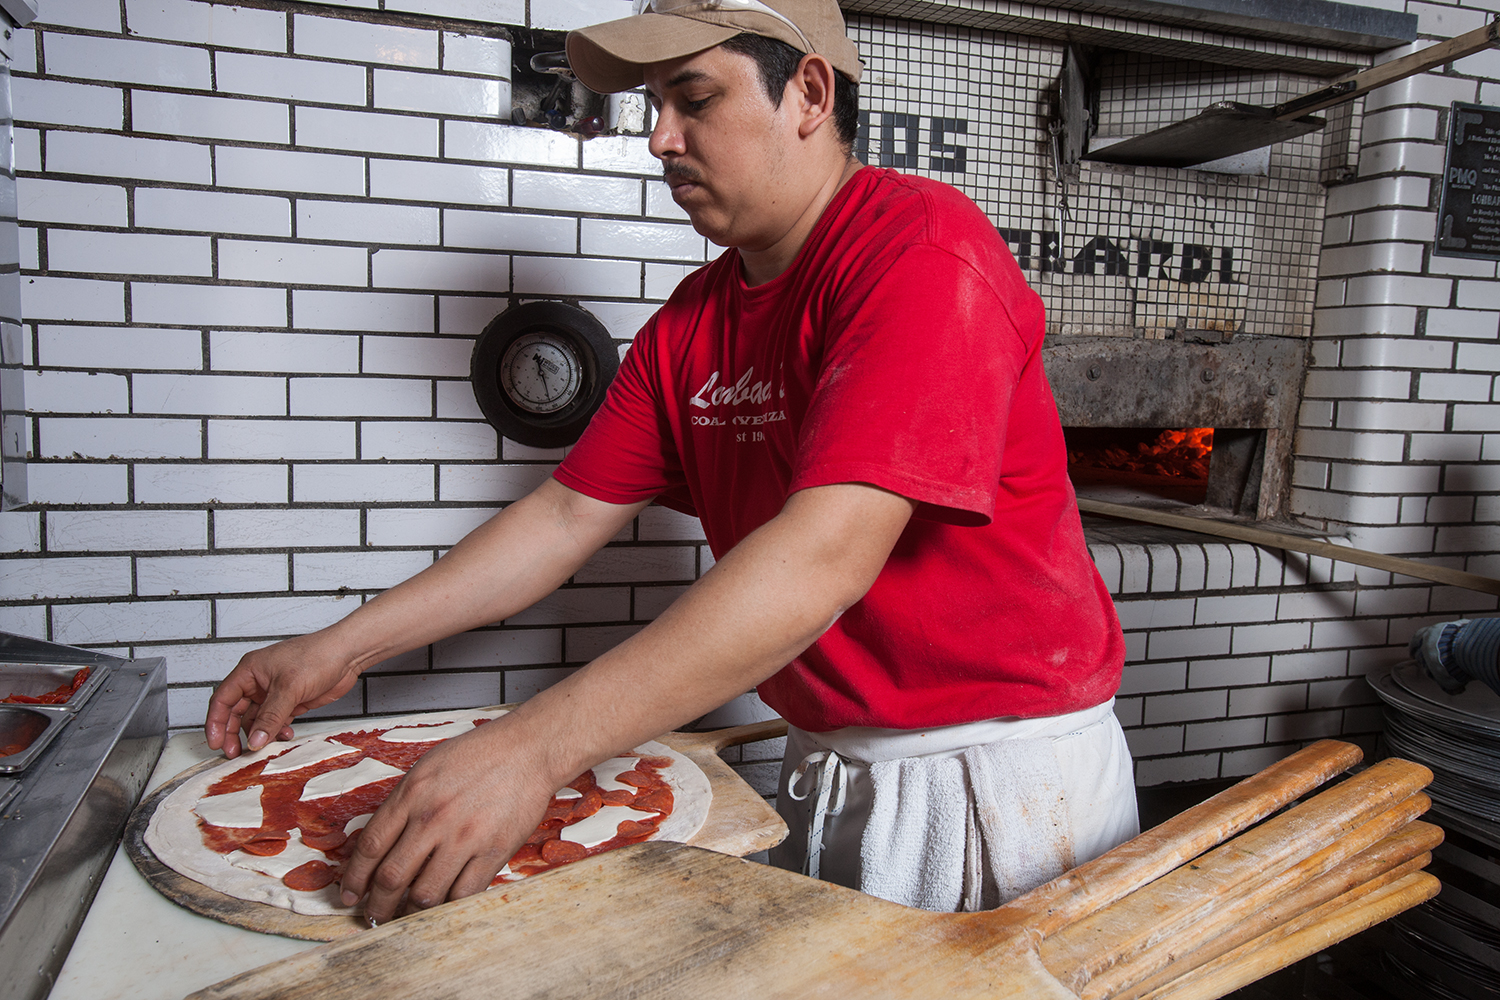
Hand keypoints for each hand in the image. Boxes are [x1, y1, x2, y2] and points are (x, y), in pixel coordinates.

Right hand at [205, 633, 362, 757]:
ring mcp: (274, 692)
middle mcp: (258, 681)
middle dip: (235, 733)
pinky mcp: (290, 701)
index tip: (216, 743)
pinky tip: (285, 734)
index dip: (216, 723)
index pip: (223, 699)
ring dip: (260, 733)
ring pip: (257, 719)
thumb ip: (270, 717)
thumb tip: (255, 740)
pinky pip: (275, 721)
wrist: (347, 655)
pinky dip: (276, 730)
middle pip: (236, 712)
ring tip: (265, 745)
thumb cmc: (318, 656)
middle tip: (236, 753)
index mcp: (249, 670)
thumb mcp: (289, 688)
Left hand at [337, 717, 555, 922]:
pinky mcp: (493, 851)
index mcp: (411, 795)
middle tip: (373, 916)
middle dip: (377, 905)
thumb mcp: (427, 768)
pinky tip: (442, 907)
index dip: (354, 878)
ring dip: (410, 912)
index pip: (370, 847)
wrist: (528, 750)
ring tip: (407, 916)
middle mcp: (432, 819)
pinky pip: (463, 894)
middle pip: (391, 877)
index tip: (349, 894)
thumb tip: (381, 841)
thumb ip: (403, 803)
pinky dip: (448, 907)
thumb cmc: (479, 754)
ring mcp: (464, 838)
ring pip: (425, 894)